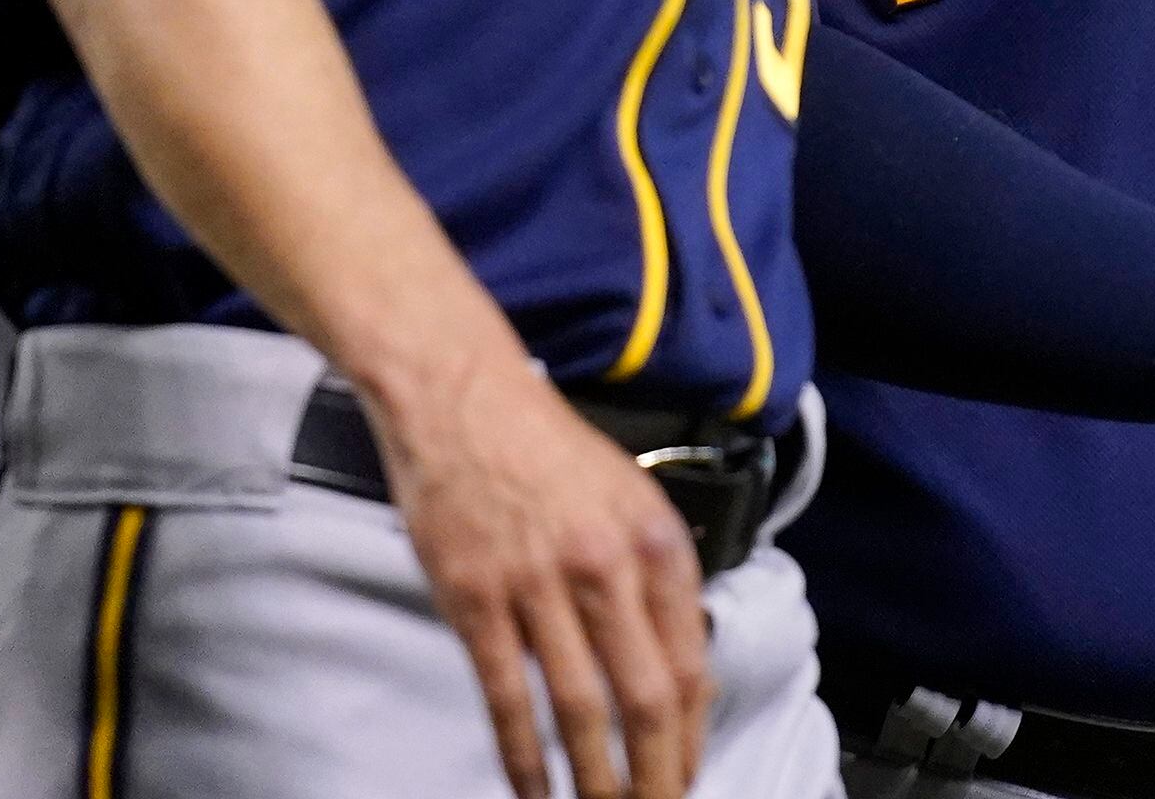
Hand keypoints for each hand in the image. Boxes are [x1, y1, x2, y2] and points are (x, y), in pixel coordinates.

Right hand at [368, 355, 714, 798]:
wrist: (463, 396)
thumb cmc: (546, 446)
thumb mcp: (630, 497)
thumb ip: (657, 576)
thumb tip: (680, 664)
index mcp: (656, 543)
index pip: (690, 663)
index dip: (692, 736)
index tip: (686, 775)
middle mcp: (607, 567)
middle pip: (647, 699)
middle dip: (656, 774)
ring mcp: (539, 585)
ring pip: (581, 709)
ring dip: (595, 779)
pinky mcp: (476, 599)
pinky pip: (506, 696)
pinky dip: (523, 756)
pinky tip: (532, 790)